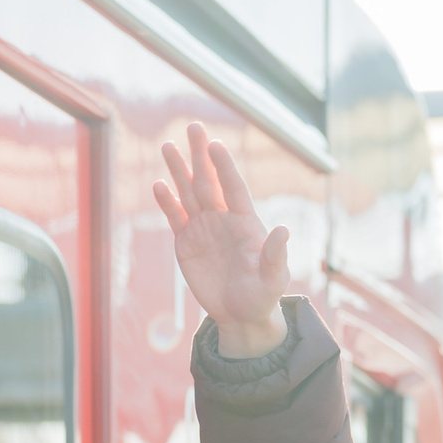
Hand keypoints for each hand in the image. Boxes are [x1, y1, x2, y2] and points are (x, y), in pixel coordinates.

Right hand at [153, 122, 289, 356]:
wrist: (241, 315)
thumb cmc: (263, 296)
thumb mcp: (273, 278)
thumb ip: (275, 255)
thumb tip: (283, 230)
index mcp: (245, 222)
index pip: (233, 187)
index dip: (224, 167)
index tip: (216, 144)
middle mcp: (223, 219)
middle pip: (209, 181)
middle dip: (200, 155)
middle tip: (193, 126)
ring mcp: (203, 229)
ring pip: (189, 193)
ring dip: (179, 171)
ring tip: (168, 146)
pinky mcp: (186, 243)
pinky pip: (175, 217)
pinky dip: (167, 202)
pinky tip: (158, 185)